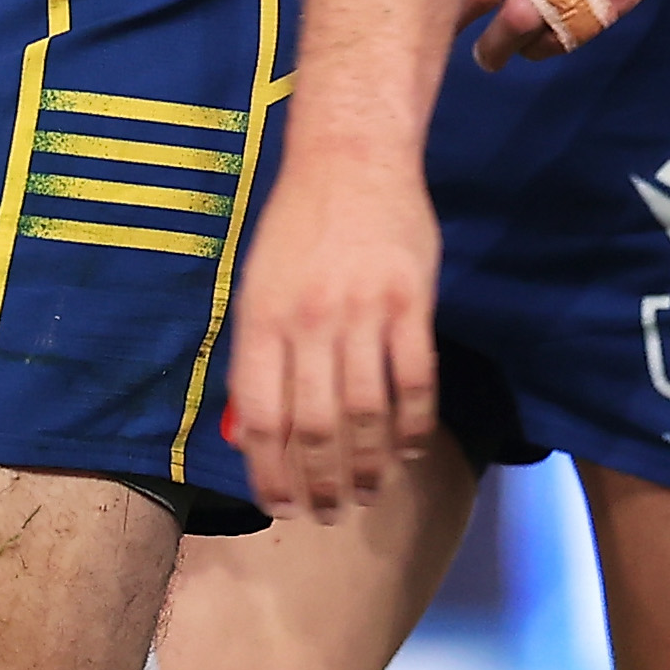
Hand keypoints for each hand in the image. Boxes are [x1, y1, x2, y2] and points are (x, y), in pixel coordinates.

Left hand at [221, 135, 437, 521]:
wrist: (351, 156)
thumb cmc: (297, 224)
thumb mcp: (256, 281)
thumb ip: (258, 351)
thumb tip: (254, 428)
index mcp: (261, 318)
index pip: (260, 416)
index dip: (270, 472)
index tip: (281, 507)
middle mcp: (308, 322)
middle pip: (314, 427)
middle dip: (321, 484)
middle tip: (330, 513)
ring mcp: (362, 313)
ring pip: (366, 414)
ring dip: (369, 466)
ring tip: (370, 493)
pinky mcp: (409, 303)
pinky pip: (414, 382)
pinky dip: (414, 426)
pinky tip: (411, 450)